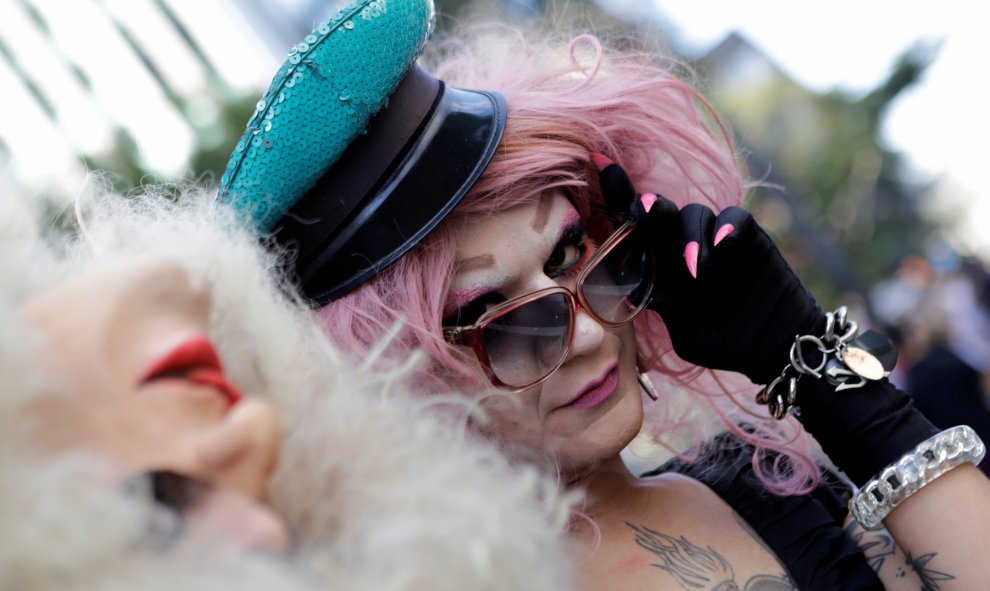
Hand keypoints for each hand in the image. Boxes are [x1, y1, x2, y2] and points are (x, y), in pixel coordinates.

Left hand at [595, 155, 823, 384]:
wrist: (770, 347)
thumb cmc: (721, 340)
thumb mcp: (684, 331)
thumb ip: (661, 306)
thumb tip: (627, 290)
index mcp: (659, 263)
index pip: (634, 226)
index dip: (617, 195)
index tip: (598, 166)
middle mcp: (682, 244)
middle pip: (661, 212)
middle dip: (649, 207)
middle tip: (642, 209)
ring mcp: (715, 239)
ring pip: (695, 213)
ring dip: (690, 236)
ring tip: (695, 269)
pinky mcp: (748, 238)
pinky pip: (736, 218)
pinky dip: (728, 225)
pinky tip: (722, 243)